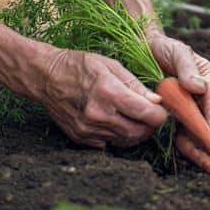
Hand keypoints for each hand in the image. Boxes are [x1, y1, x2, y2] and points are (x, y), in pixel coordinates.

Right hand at [35, 47, 168, 149]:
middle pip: (138, 132)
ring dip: (136, 133)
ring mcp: (88, 129)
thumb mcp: (111, 65)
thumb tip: (156, 101)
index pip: (146, 114)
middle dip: (151, 127)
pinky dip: (118, 136)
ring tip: (138, 120)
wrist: (45, 77)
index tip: (163, 111)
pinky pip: (108, 144)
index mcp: (108, 93)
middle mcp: (98, 115)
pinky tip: (117, 123)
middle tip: (153, 117)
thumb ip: (135, 85)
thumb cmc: (79, 65)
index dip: (160, 115)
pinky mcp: (80, 137)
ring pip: (124, 141)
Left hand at [148, 31, 209, 173]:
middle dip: (209, 141)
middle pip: (206, 121)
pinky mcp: (175, 112)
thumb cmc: (163, 46)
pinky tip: (188, 154)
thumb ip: (188, 68)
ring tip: (206, 165)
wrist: (142, 47)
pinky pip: (181, 130)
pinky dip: (186, 143)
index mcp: (207, 79)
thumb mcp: (178, 52)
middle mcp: (200, 94)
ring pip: (195, 129)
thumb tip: (199, 87)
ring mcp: (188, 105)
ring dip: (199, 147)